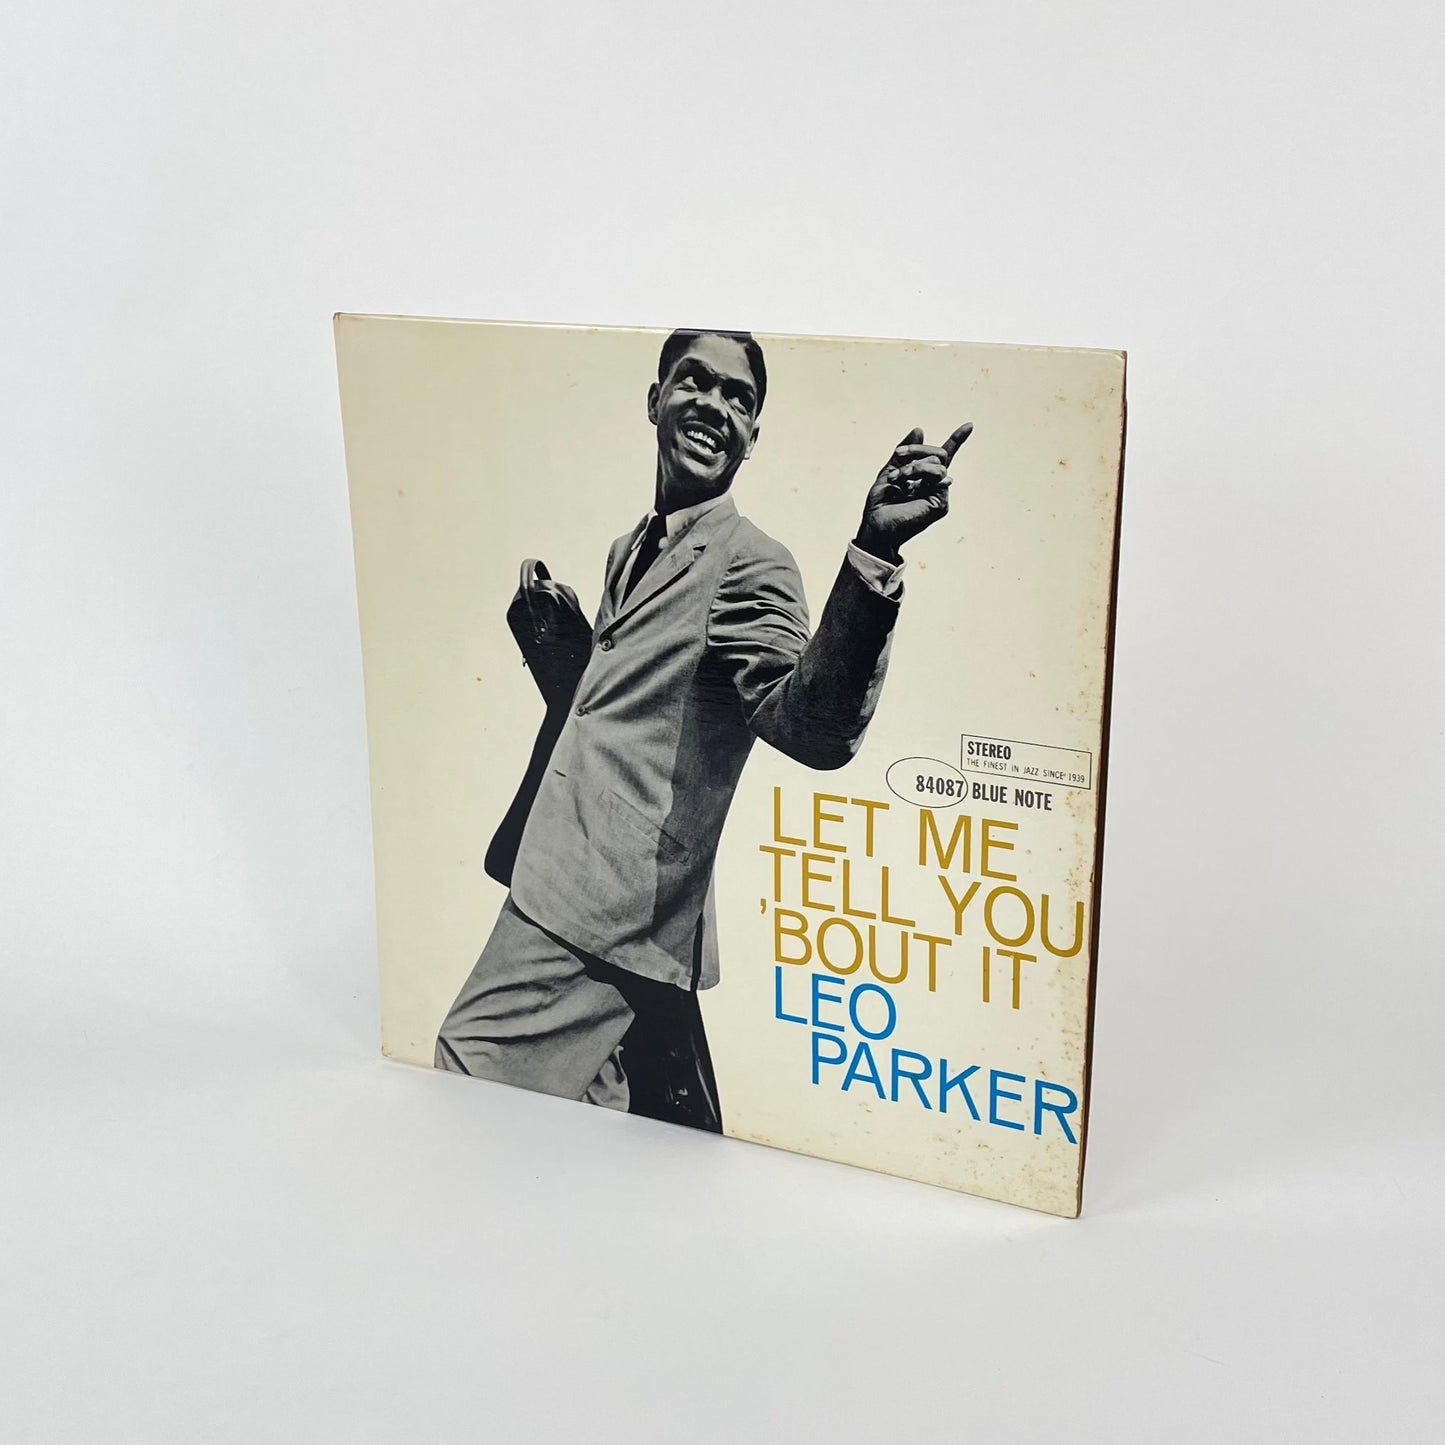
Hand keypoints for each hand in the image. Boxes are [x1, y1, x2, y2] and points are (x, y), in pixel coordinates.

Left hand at [854, 423, 972, 563]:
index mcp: (922, 478)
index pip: (942, 457)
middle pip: (938, 454)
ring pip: (938, 463)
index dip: (956, 440)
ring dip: (914, 465)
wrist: (876, 526)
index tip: (969, 425)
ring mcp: (939, 494)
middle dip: (916, 450)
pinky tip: (907, 485)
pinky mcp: (940, 504)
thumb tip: (920, 429)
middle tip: (898, 455)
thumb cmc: (880, 505)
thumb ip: (904, 453)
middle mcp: (933, 485)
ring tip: (897, 478)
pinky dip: (920, 473)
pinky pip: (939, 476)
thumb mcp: (889, 472)